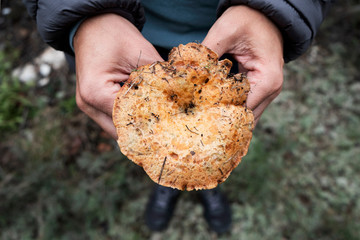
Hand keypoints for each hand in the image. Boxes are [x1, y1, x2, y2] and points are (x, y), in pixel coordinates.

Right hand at [74, 14, 162, 138]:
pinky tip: (144, 112)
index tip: (170, 126)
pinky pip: (112, 117)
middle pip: (120, 131)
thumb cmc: (115, 34)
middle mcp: (87, 104)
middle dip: (142, 129)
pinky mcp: (91, 103)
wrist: (93, 23)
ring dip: (134, 124)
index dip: (150, 123)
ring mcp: (87, 105)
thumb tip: (178, 99)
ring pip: (115, 127)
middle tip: (166, 129)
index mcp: (96, 93)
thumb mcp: (142, 54)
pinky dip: (127, 116)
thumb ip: (159, 80)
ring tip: (157, 122)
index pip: (127, 120)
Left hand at [202, 6, 283, 124]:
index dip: (221, 115)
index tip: (200, 117)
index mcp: (267, 80)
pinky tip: (213, 106)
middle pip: (246, 117)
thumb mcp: (225, 31)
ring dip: (227, 114)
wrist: (263, 13)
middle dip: (223, 119)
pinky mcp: (260, 88)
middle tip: (199, 122)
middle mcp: (271, 90)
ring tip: (204, 117)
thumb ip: (207, 53)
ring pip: (245, 113)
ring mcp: (267, 91)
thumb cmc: (247, 19)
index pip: (243, 110)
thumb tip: (188, 72)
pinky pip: (245, 104)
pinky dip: (230, 106)